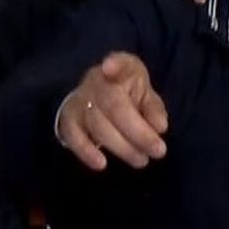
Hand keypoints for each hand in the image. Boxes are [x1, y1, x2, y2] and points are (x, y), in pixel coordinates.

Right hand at [56, 52, 169, 170]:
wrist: (94, 95)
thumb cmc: (126, 93)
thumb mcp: (145, 94)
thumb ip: (153, 108)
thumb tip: (160, 127)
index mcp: (121, 69)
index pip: (119, 63)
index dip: (114, 64)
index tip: (109, 67)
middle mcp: (96, 82)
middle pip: (115, 107)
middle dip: (139, 133)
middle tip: (158, 152)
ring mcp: (79, 100)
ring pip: (98, 125)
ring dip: (121, 147)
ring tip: (141, 160)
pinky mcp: (67, 119)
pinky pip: (74, 137)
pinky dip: (86, 152)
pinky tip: (101, 165)